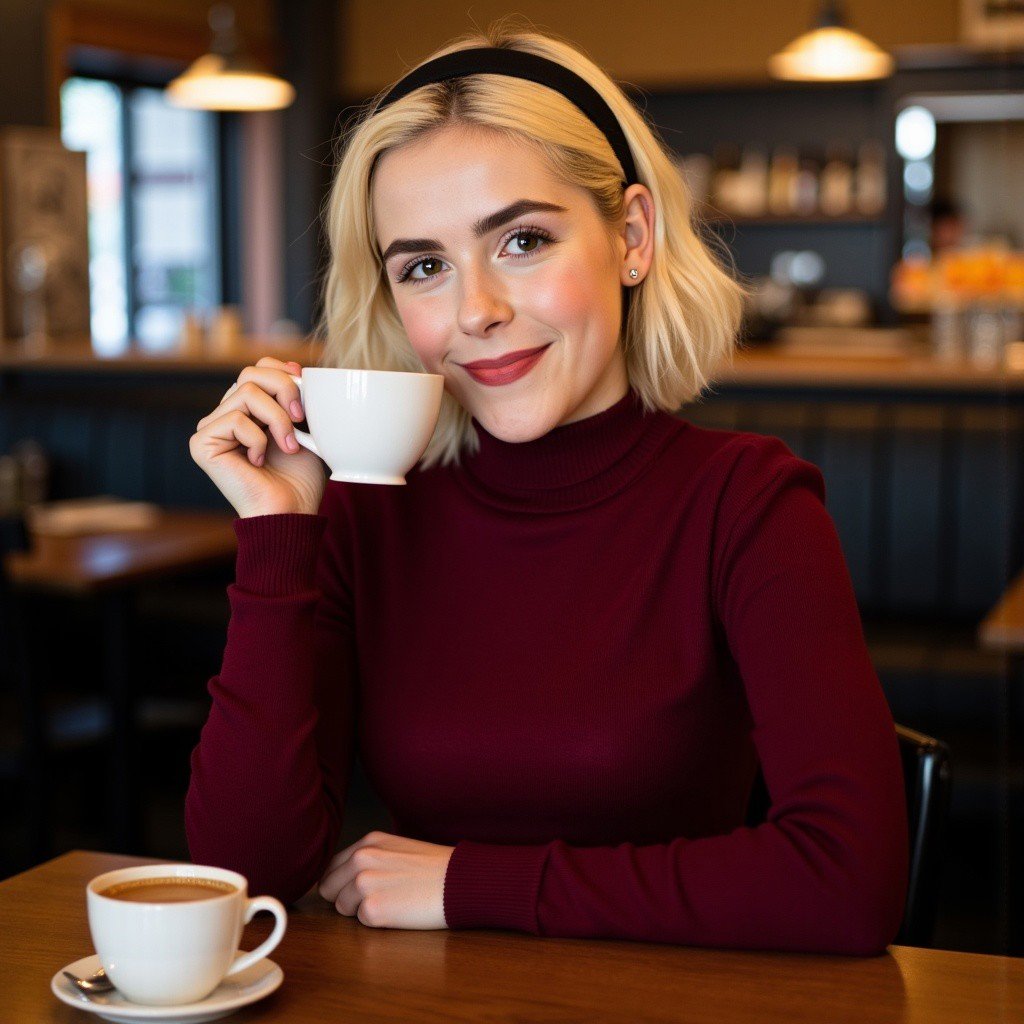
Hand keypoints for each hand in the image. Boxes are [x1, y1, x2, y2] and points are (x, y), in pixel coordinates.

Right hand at [189, 356, 326, 518]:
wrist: (291, 513)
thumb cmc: (301, 478)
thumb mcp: (306, 428)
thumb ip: (297, 397)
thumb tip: (294, 367)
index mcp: (249, 409)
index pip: (258, 368)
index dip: (284, 373)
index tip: (306, 395)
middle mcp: (226, 414)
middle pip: (251, 373)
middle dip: (285, 390)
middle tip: (301, 420)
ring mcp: (211, 428)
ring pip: (247, 393)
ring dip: (278, 420)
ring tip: (289, 447)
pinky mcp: (201, 443)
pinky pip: (235, 420)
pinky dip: (258, 440)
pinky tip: (258, 461)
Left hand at [317, 831, 454, 929]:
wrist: (460, 881)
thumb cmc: (434, 868)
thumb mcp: (397, 849)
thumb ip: (370, 857)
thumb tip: (344, 877)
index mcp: (368, 842)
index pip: (332, 866)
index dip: (342, 882)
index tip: (359, 890)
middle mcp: (361, 858)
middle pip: (329, 887)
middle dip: (347, 896)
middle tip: (379, 897)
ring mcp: (364, 883)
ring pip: (341, 907)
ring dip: (361, 910)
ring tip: (393, 901)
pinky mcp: (372, 909)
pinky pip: (360, 921)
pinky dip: (377, 922)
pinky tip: (398, 911)